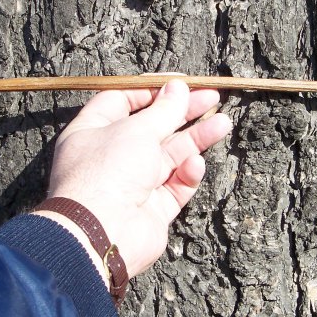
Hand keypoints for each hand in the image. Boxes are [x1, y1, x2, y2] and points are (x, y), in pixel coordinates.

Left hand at [34, 79, 231, 280]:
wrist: (102, 234)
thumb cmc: (108, 172)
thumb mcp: (137, 130)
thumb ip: (163, 110)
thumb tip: (178, 88)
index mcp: (93, 131)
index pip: (122, 101)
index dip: (151, 90)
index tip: (179, 82)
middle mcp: (112, 156)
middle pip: (153, 127)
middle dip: (183, 112)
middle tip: (212, 97)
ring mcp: (133, 183)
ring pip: (170, 156)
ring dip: (195, 139)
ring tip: (223, 123)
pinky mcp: (152, 208)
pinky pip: (174, 185)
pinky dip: (186, 174)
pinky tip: (195, 164)